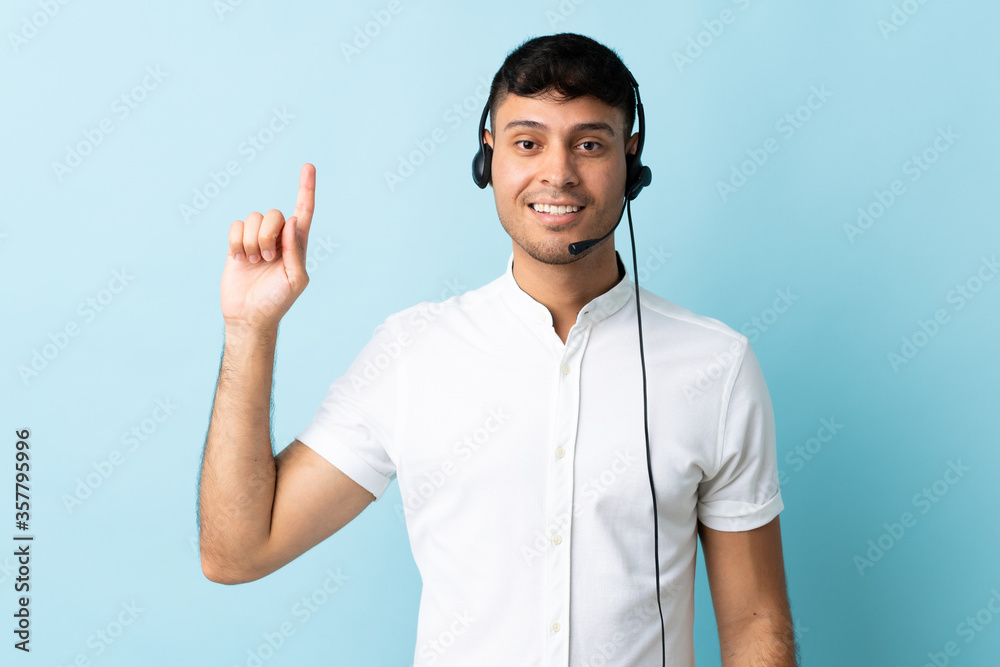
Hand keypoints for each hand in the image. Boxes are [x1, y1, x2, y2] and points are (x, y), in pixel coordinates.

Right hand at [221, 163, 315, 331]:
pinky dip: (236, 242)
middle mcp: (278, 238)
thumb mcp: (295, 279)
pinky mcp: (238, 244)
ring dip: (251, 242)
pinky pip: (235, 226)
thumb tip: (294, 220)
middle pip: (274, 214)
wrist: (249, 316)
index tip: (308, 166)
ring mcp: (257, 239)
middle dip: (267, 235)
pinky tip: (239, 259)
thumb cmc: (277, 301)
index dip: (306, 188)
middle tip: (266, 260)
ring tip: (253, 263)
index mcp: (298, 244)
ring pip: (252, 218)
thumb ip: (296, 250)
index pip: (304, 211)